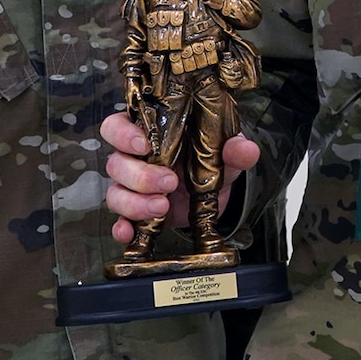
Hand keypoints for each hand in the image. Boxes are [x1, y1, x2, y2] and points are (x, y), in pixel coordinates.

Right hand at [102, 113, 259, 243]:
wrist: (216, 191)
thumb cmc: (210, 160)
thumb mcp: (226, 151)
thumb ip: (234, 148)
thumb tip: (245, 149)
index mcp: (150, 133)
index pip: (117, 126)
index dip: (123, 134)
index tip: (144, 145)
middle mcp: (135, 159)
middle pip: (116, 163)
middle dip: (140, 175)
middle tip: (169, 182)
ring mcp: (132, 188)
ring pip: (115, 193)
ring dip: (134, 203)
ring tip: (161, 207)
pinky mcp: (137, 214)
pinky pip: (120, 221)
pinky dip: (122, 228)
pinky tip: (129, 233)